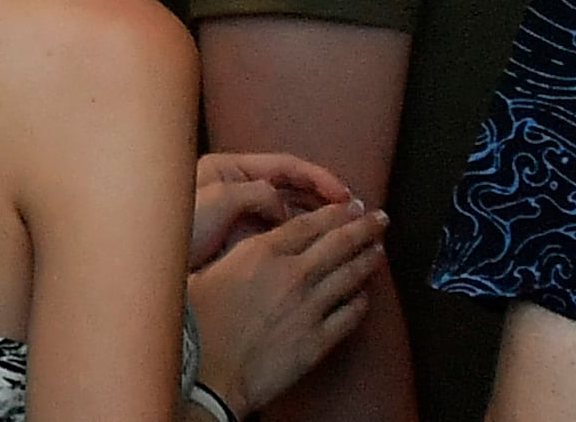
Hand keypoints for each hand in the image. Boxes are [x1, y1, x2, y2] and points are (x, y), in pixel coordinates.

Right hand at [188, 159, 382, 415]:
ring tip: (379, 250)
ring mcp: (309, 308)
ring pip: (349, 277)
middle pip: (338, 244)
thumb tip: (235, 242)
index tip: (349, 205)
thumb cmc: (196, 321)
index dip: (334, 213)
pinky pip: (348, 316)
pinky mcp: (317, 340)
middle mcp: (291, 275)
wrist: (209, 371)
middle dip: (363, 228)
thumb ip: (230, 254)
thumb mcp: (203, 270)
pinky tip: (365, 296)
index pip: (308, 224)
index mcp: (260, 253)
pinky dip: (361, 303)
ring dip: (368, 261)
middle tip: (379, 219)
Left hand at [190, 151, 361, 261]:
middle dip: (324, 198)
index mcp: (229, 169)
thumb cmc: (174, 227)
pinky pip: (281, 234)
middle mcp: (237, 187)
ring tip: (348, 232)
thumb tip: (285, 208)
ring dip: (318, 219)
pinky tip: (322, 250)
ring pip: (290, 211)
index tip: (345, 195)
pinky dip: (303, 238)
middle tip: (356, 214)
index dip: (318, 178)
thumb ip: (256, 194)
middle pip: (292, 187)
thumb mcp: (215, 201)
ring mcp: (241, 215)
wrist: (153, 267)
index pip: (285, 166)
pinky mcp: (243, 241)